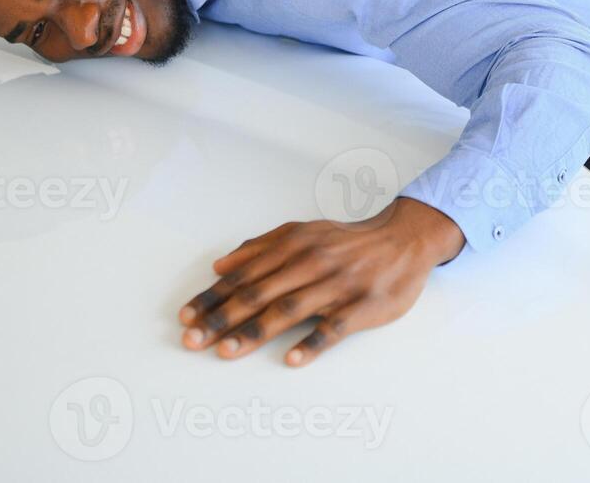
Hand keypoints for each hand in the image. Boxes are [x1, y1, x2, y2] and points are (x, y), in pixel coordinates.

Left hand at [178, 197, 465, 366]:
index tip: (186, 316)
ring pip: (289, 310)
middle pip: (259, 294)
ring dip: (254, 331)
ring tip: (226, 351)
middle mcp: (311, 264)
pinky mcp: (361, 307)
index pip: (244, 275)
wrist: (403, 240)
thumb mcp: (303, 232)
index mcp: (293, 246)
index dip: (213, 297)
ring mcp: (336, 286)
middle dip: (222, 318)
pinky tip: (291, 358)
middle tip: (193, 339)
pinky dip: (312, 342)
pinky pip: (333, 327)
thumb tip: (221, 265)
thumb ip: (261, 247)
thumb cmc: (347, 241)